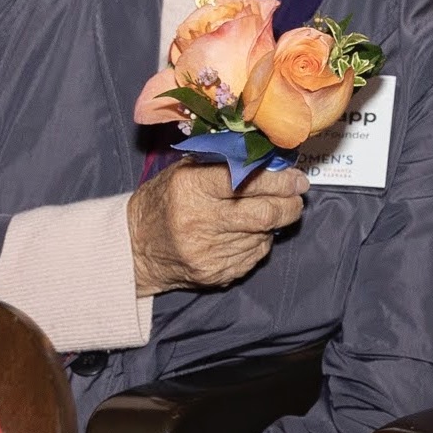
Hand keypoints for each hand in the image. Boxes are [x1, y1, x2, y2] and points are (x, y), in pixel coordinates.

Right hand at [127, 164, 309, 296]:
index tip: (296, 178)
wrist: (135, 247)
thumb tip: (274, 158)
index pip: (248, 180)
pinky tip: (246, 233)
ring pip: (265, 235)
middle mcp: (199, 221)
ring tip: (266, 212)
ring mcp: (208, 251)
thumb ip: (227, 161)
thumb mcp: (186, 170)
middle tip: (296, 195)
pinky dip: (260, 241)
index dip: (280, 180)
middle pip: (265, 213)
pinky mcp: (215, 273)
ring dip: (274, 222)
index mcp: (191, 188)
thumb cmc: (166, 200)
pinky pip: (255, 255)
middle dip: (290, 204)